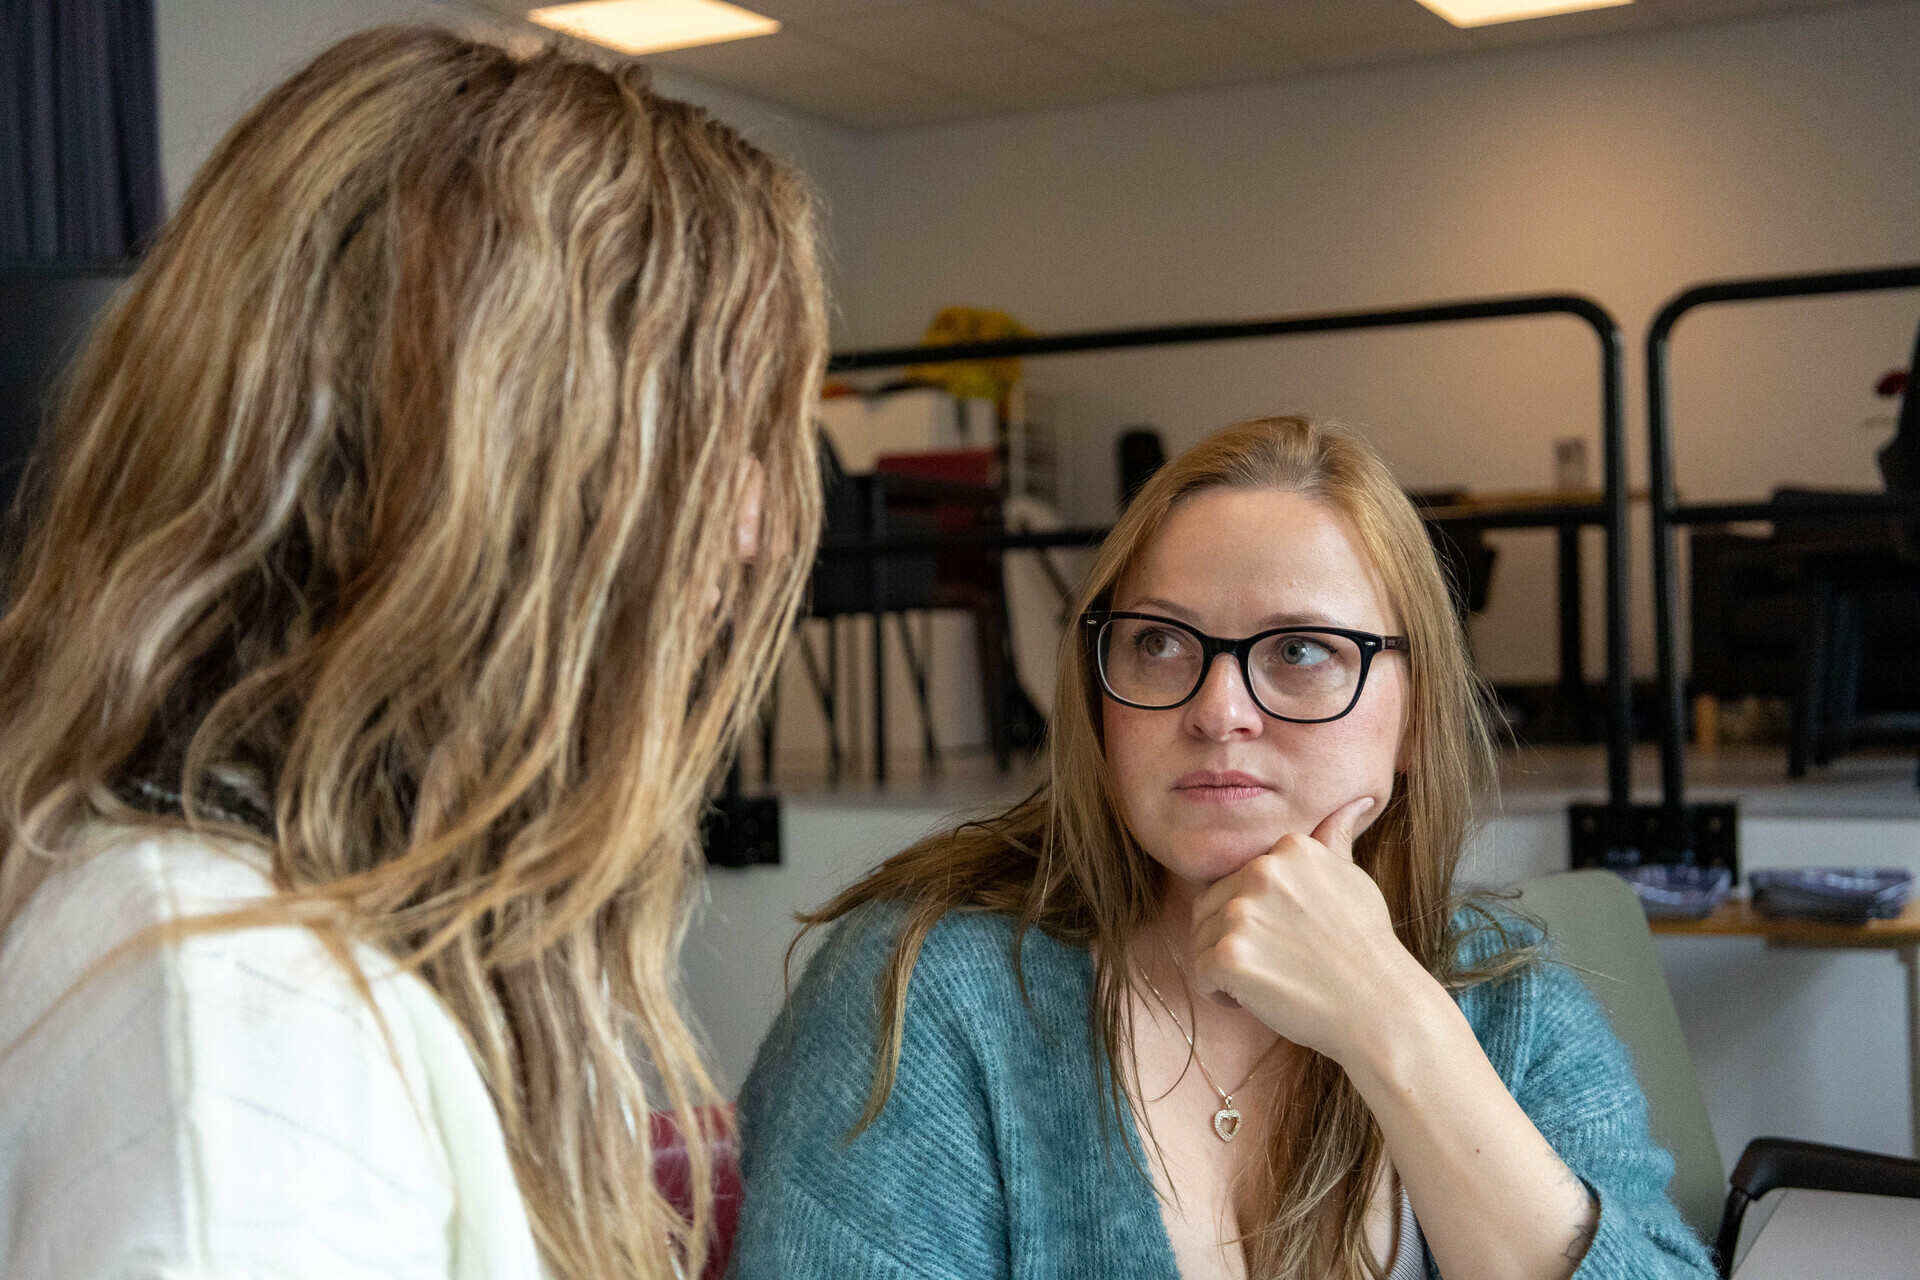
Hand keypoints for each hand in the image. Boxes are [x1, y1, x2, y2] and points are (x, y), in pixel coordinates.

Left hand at [1188, 796, 1433, 1063]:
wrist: (1381, 1008)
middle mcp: (1263, 871)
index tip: (1289, 938)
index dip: (1255, 916)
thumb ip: (1334, 842)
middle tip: (1276, 965)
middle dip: (1232, 940)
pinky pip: (1200, 974)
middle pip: (1209, 907)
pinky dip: (1220, 993)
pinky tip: (1257, 998)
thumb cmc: (1366, 948)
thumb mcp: (1353, 881)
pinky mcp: (1230, 955)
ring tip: (1270, 981)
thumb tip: (1354, 802)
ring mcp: (1243, 912)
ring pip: (1200, 940)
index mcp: (1290, 848)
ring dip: (1225, 968)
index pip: (1237, 879)